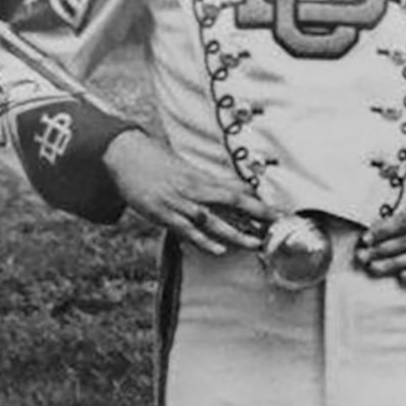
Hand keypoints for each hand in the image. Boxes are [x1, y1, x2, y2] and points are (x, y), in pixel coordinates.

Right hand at [104, 130, 277, 254]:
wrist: (126, 156)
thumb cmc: (158, 164)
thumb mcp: (187, 170)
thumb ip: (210, 183)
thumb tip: (236, 190)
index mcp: (202, 178)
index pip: (238, 190)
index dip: (259, 202)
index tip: (280, 212)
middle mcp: (195, 189)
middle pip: (232, 201)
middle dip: (257, 214)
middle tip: (277, 224)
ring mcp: (179, 202)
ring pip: (212, 219)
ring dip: (235, 233)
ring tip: (255, 244)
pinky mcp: (162, 214)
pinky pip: (186, 230)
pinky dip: (203, 240)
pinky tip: (219, 250)